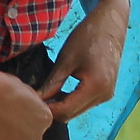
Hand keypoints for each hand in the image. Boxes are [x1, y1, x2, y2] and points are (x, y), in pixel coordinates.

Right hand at [0, 75, 55, 139]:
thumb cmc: (6, 88)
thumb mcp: (26, 91)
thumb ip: (31, 103)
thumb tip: (26, 105)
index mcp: (45, 119)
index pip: (38, 126)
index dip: (24, 121)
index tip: (13, 115)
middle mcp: (37, 136)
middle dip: (17, 134)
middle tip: (2, 124)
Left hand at [42, 0, 129, 124]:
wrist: (110, 25)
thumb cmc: (87, 37)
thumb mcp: (66, 59)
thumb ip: (52, 83)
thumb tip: (36, 100)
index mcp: (95, 86)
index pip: (65, 110)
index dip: (46, 109)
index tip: (29, 103)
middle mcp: (104, 95)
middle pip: (71, 114)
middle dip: (52, 109)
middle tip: (32, 100)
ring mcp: (107, 95)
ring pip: (77, 111)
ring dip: (60, 106)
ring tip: (44, 94)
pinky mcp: (106, 92)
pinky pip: (84, 104)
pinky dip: (70, 101)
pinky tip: (58, 91)